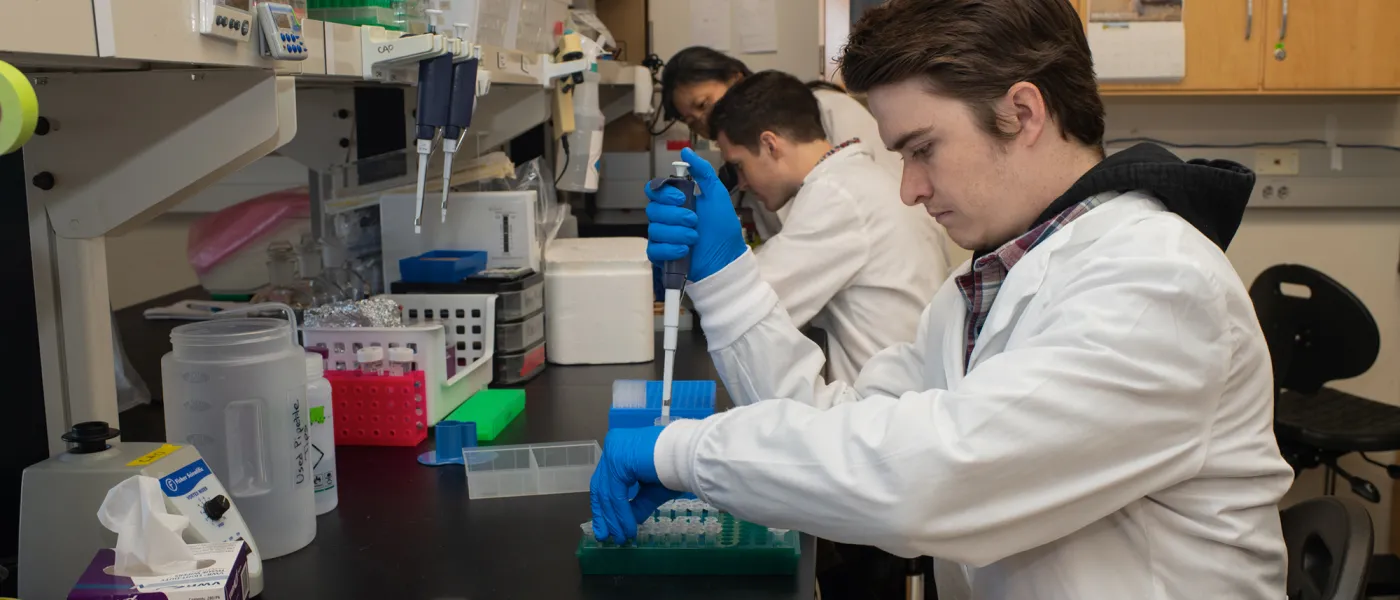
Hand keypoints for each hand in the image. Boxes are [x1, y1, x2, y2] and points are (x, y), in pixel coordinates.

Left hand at [590, 426, 681, 543]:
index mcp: (619, 446)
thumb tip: (627, 524)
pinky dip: (622, 514)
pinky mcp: (618, 461)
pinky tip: (629, 529)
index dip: (603, 506)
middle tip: (604, 536)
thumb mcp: (651, 490)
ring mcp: (613, 451)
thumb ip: (636, 504)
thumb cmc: (676, 468)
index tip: (604, 527)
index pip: (604, 480)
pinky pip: (616, 494)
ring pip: (607, 493)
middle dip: (604, 515)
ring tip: (620, 537)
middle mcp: (612, 444)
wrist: (691, 456)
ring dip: (614, 519)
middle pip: (601, 487)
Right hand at [645, 147, 747, 281]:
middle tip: (694, 220)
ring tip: (694, 238)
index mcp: (676, 201)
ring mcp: (663, 236)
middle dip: (675, 215)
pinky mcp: (661, 255)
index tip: (681, 197)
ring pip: (654, 229)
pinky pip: (654, 249)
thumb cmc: (723, 228)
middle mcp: (667, 217)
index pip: (654, 190)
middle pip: (652, 210)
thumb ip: (702, 172)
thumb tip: (686, 151)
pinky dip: (670, 249)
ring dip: (677, 233)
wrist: (726, 258)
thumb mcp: (716, 194)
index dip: (664, 193)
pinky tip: (685, 250)